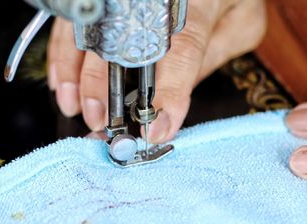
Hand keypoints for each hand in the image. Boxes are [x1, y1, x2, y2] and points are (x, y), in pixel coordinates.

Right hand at [47, 0, 265, 141]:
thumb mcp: (241, 22)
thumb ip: (213, 58)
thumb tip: (175, 98)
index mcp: (201, 2)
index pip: (182, 50)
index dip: (168, 93)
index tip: (157, 128)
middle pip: (123, 41)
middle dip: (105, 88)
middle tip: (102, 121)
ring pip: (92, 32)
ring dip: (78, 74)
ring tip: (76, 107)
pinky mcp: (109, 0)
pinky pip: (79, 23)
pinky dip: (66, 53)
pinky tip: (65, 79)